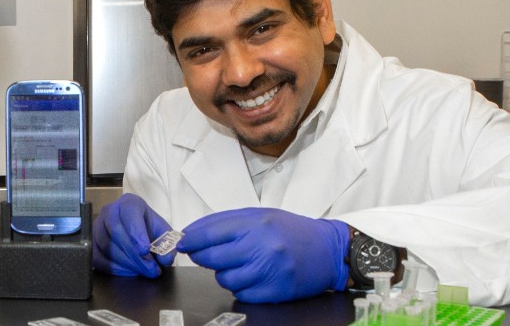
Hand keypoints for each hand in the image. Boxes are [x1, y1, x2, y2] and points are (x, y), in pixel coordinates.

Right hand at [93, 193, 175, 276]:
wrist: (137, 234)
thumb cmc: (149, 230)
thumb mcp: (163, 234)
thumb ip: (168, 245)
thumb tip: (164, 259)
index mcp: (129, 203)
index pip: (129, 213)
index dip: (136, 232)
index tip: (145, 250)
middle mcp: (110, 211)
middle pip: (116, 232)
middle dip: (134, 255)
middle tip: (150, 269)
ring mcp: (97, 226)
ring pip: (106, 246)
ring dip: (126, 263)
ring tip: (142, 271)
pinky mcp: (91, 243)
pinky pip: (97, 258)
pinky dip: (114, 269)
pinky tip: (129, 272)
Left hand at [177, 208, 349, 302]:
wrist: (328, 251)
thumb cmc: (292, 231)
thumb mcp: (261, 215)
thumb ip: (226, 222)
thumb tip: (193, 232)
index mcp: (256, 224)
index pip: (210, 234)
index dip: (191, 240)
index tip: (181, 243)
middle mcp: (262, 247)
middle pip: (213, 258)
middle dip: (201, 256)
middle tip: (202, 254)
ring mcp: (268, 271)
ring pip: (224, 278)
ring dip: (223, 272)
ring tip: (235, 263)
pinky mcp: (274, 291)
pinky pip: (241, 293)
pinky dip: (239, 286)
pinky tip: (249, 275)